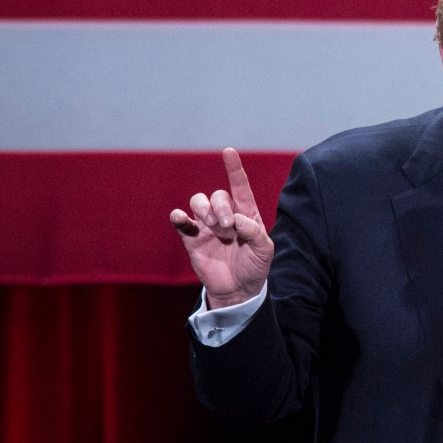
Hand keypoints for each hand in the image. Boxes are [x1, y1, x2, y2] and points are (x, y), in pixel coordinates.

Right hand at [169, 148, 273, 308]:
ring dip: (204, 209)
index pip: (239, 186)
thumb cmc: (255, 267)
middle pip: (218, 196)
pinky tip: (181, 218)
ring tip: (212, 226)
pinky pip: (181, 221)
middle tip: (226, 227)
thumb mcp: (264, 250)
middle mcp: (225, 215)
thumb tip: (236, 220)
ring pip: (198, 202)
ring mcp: (207, 226)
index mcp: (246, 214)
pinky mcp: (192, 238)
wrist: (238, 290)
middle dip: (221, 207)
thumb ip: (253, 231)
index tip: (228, 152)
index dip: (234, 169)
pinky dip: (179, 216)